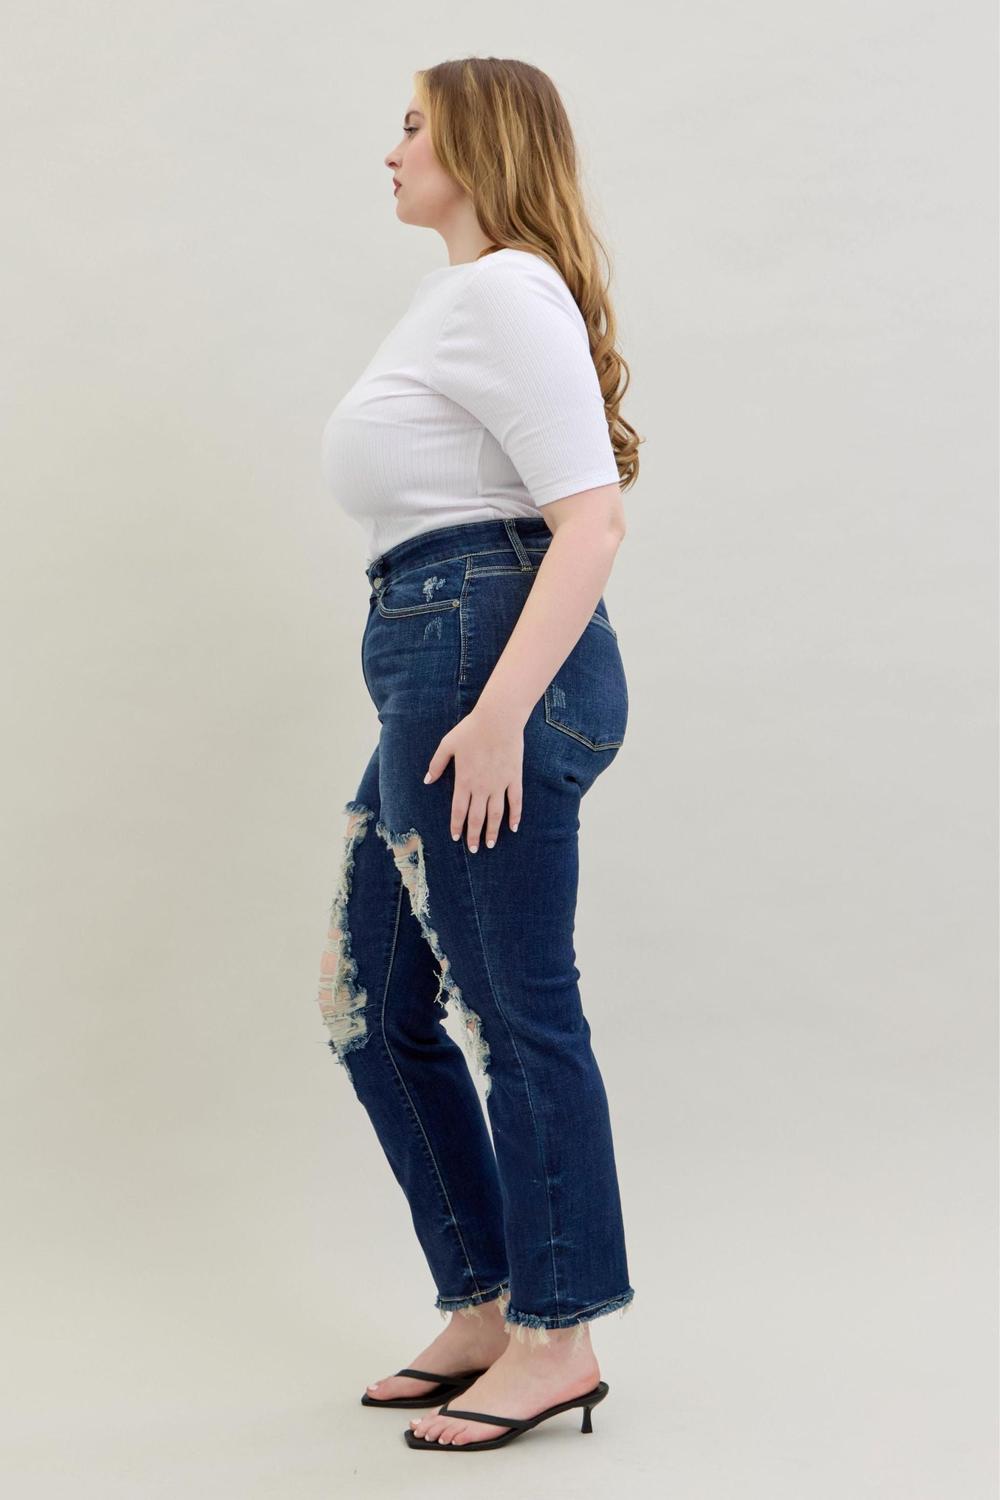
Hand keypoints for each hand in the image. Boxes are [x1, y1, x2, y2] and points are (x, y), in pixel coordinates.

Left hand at [423, 703, 522, 851]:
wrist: (498, 720)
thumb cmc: (471, 730)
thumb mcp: (447, 744)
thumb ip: (436, 764)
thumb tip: (427, 780)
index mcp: (463, 780)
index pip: (458, 810)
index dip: (457, 826)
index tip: (456, 837)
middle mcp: (481, 787)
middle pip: (477, 818)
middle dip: (474, 835)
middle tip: (474, 849)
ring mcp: (499, 784)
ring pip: (496, 815)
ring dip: (493, 831)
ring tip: (490, 844)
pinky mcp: (514, 778)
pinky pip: (515, 802)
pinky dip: (515, 816)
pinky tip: (513, 827)